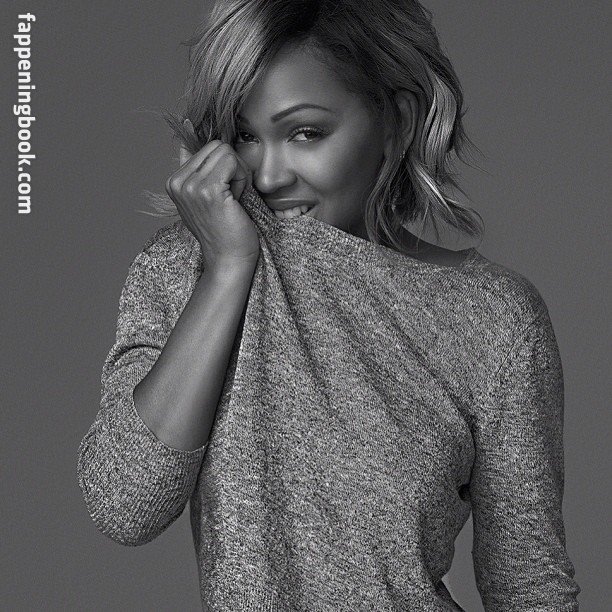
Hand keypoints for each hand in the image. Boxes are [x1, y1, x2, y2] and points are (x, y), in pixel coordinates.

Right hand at [165, 121, 259, 267]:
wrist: (229, 259)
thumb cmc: (225, 229)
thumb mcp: (205, 195)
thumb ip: (198, 166)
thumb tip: (187, 123)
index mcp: (174, 181)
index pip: (206, 147)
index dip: (223, 168)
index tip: (222, 194)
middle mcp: (177, 182)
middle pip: (217, 146)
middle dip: (232, 168)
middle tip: (231, 198)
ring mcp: (190, 186)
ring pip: (226, 152)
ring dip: (239, 175)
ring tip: (233, 200)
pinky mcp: (208, 190)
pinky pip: (234, 163)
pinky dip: (243, 179)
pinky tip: (237, 201)